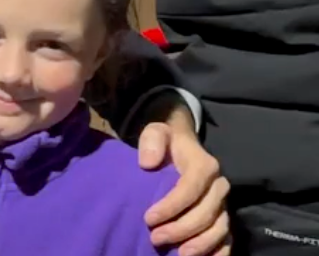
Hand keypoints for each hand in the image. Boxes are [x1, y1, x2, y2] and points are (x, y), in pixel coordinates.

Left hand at [138, 103, 230, 255]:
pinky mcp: (222, 217)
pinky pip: (227, 238)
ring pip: (219, 228)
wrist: (181, 145)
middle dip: (181, 229)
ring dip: (200, 244)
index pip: (190, 188)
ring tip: (179, 254)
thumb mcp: (156, 132)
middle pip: (206, 212)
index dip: (172, 206)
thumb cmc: (167, 142)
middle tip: (155, 238)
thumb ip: (152, 142)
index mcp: (205, 165)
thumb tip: (148, 162)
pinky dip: (219, 252)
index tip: (149, 218)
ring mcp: (223, 204)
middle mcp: (219, 185)